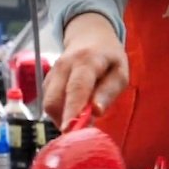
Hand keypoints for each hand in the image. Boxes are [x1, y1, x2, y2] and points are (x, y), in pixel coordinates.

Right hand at [43, 13, 127, 127]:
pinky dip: (61, 113)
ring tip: (83, 118)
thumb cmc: (109, 58)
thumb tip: (96, 111)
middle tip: (83, 132)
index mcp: (85, 62)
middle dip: (65, 121)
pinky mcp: (47, 81)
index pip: (76, 88)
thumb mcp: (120, 73)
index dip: (72, 111)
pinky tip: (75, 111)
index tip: (70, 130)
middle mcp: (63, 66)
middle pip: (54, 100)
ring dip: (64, 118)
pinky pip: (50, 103)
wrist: (89, 37)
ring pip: (49, 104)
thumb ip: (109, 92)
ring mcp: (52, 74)